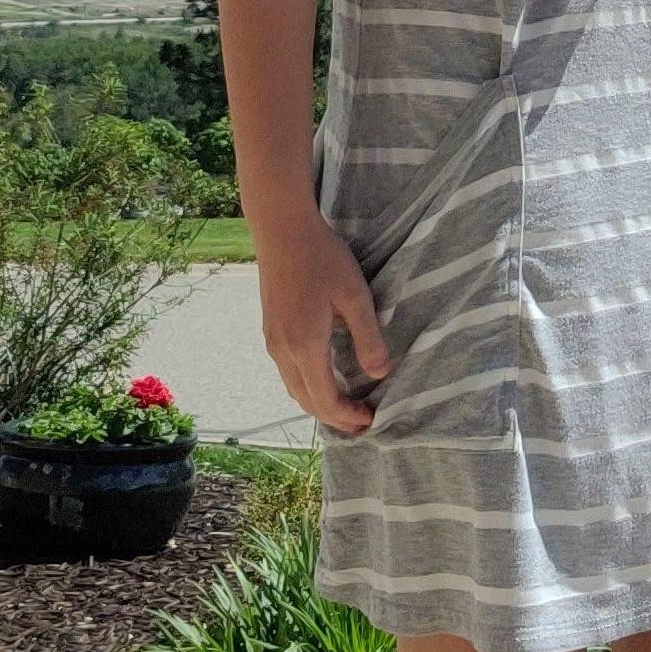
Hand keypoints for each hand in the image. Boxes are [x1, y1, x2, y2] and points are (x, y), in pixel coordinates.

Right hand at [256, 216, 391, 434]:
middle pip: (306, 402)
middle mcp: (283, 351)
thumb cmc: (321, 258)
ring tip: (346, 405)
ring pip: (294, 388)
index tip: (371, 419)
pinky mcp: (270, 330)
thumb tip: (380, 374)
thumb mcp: (354, 295)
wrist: (281, 230)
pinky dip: (308, 386)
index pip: (325, 400)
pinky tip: (325, 378)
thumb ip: (368, 337)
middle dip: (334, 418)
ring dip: (319, 403)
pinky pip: (288, 372)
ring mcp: (272, 341)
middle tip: (362, 422)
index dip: (348, 416)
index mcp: (305, 346)